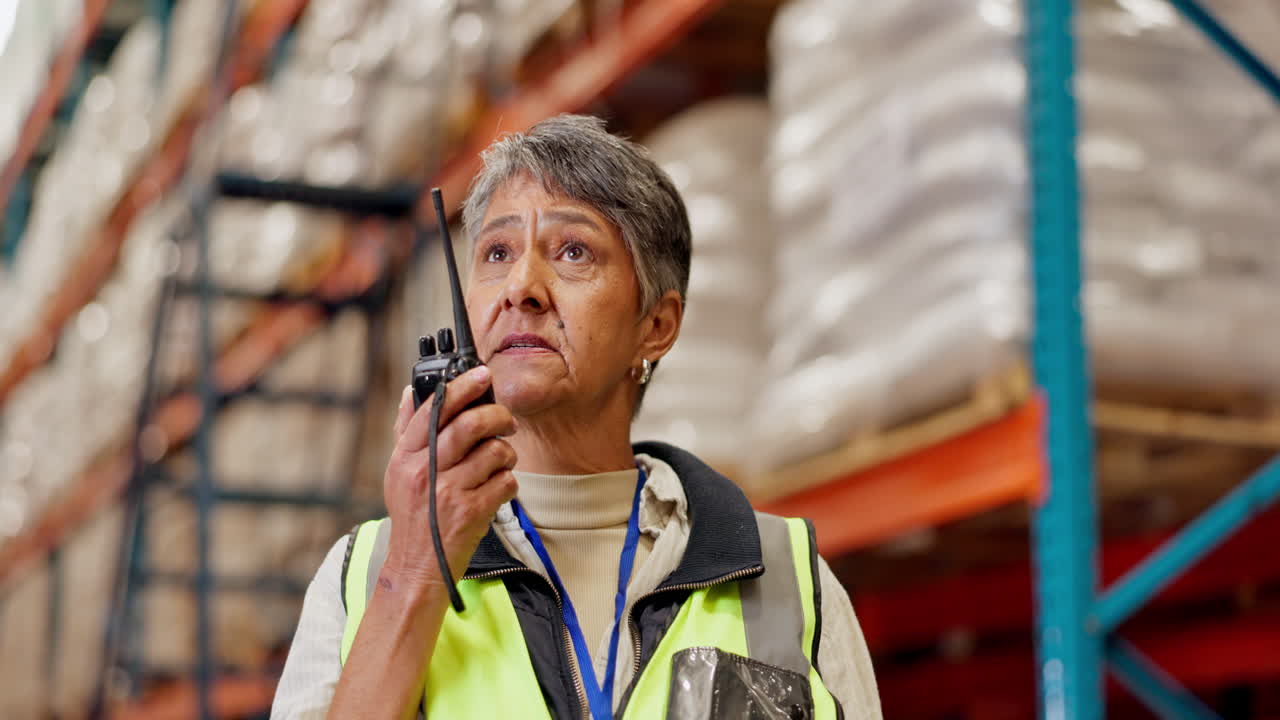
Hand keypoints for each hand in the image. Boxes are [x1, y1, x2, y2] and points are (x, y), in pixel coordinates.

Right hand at [382, 366, 517, 590]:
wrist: (417, 567)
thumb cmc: (414, 516)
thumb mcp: (399, 473)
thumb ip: (406, 431)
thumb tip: (410, 390)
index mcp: (405, 457)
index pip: (433, 408)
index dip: (462, 386)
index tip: (483, 374)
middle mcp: (423, 472)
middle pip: (470, 425)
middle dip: (498, 416)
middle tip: (507, 421)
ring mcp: (448, 493)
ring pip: (494, 452)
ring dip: (507, 453)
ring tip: (501, 462)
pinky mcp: (471, 513)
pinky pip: (505, 482)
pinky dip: (508, 482)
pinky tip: (497, 489)